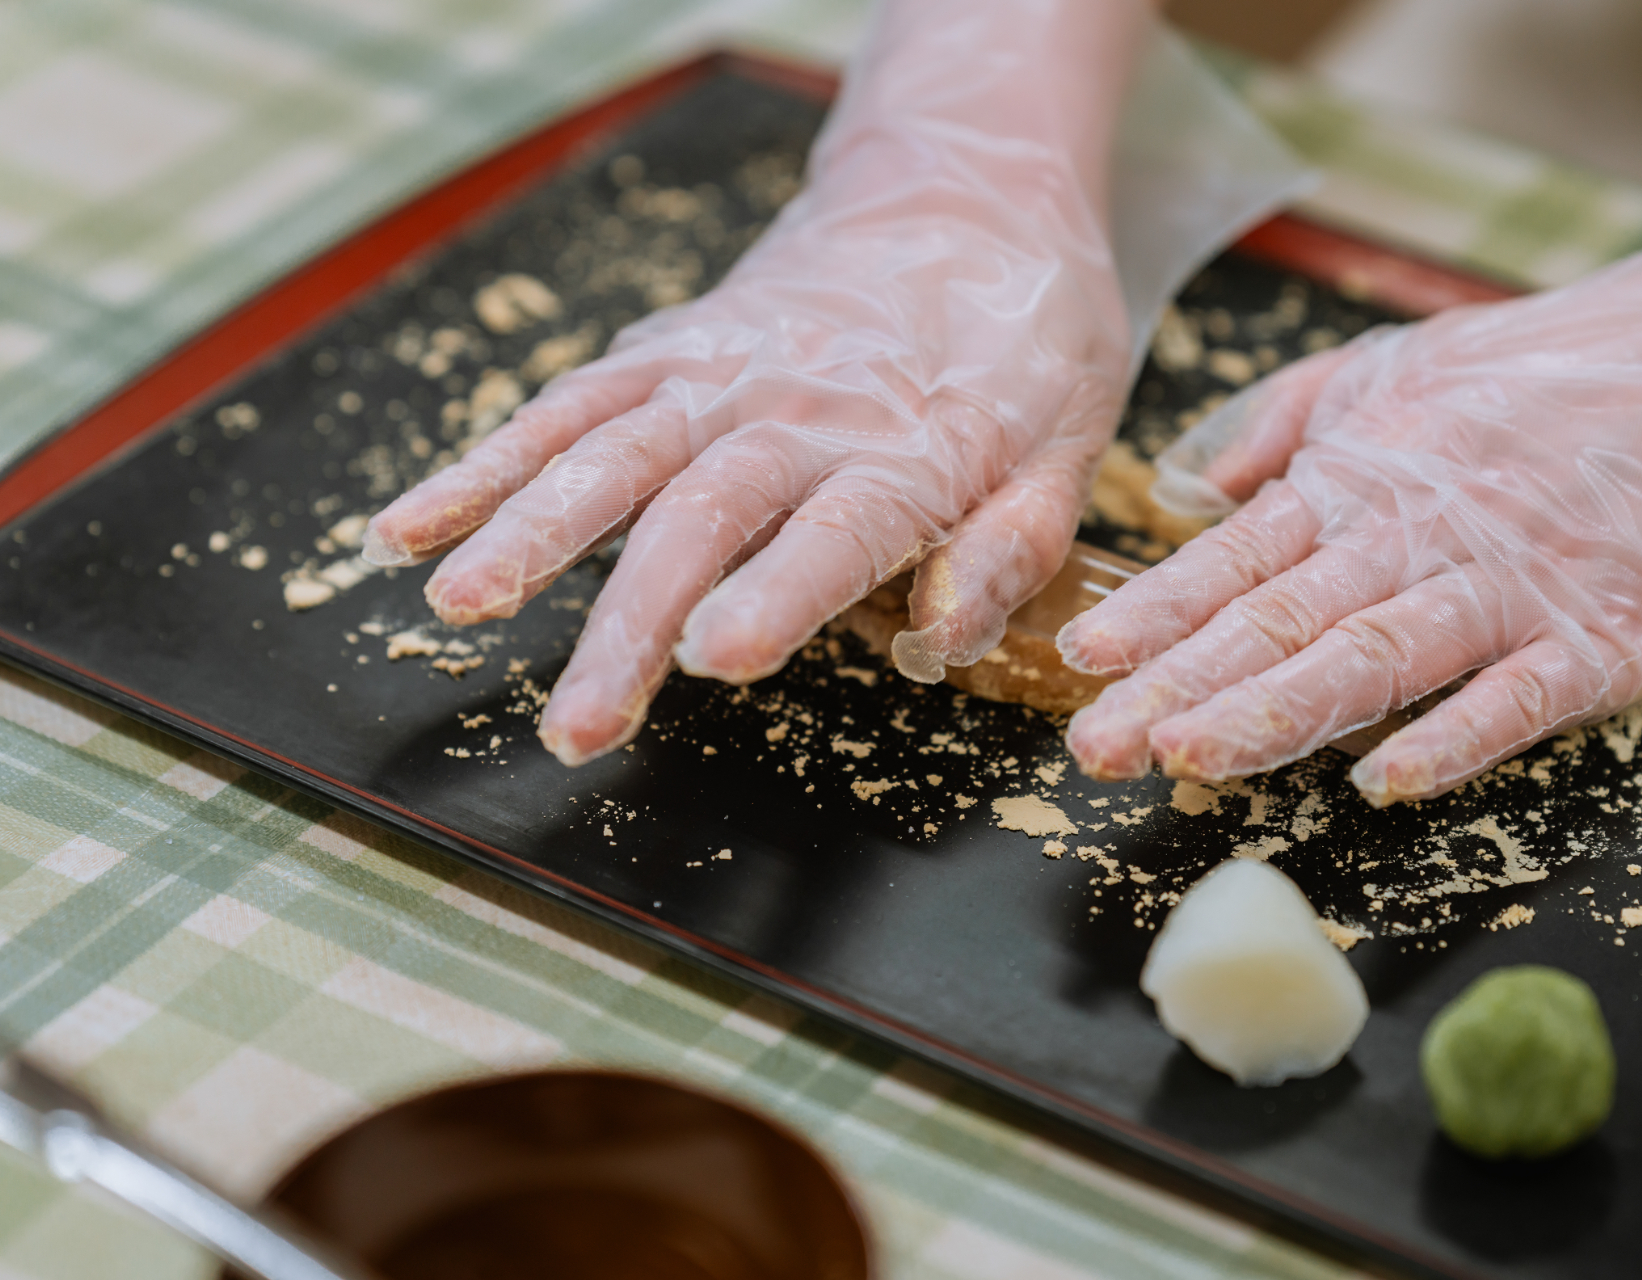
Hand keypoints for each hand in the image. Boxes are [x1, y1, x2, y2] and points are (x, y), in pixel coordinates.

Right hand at [363, 0, 1144, 764]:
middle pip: (701, 515)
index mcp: (908, 448)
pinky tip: (414, 523)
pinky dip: (485, 461)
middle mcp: (795, 409)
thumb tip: (944, 635)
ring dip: (526, 529)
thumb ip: (1011, 545)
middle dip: (628, 621)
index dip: (776, 593)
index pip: (835, 530)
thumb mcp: (1073, 441)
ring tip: (454, 605)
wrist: (967, 194)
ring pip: (608, 451)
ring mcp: (718, 375)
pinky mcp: (668, 351)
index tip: (715, 656)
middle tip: (578, 723)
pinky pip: (564, 403)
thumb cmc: (1027, 336)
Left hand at [1059, 161, 1641, 803]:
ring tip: (1187, 757)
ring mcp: (1509, 590)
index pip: (1235, 560)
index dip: (1155, 613)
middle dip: (1178, 687)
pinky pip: (1516, 696)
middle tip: (1094, 747)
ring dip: (1276, 713)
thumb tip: (1190, 488)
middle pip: (1280, 622)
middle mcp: (1417, 537)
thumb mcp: (1389, 366)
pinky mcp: (1601, 638)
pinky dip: (1452, 738)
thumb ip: (1283, 424)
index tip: (1083, 658)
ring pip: (1374, 659)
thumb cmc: (1539, 376)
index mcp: (1359, 483)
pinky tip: (1382, 781)